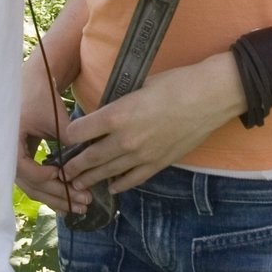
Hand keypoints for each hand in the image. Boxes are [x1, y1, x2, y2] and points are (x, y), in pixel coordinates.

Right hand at [16, 60, 89, 215]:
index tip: (65, 176)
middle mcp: (8, 155)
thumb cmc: (42, 96)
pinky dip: (52, 190)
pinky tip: (70, 198)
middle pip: (31, 185)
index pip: (24, 169)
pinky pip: (36, 181)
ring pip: (34, 187)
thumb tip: (81, 167)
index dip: (44, 177)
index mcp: (9, 141)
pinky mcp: (24, 161)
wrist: (34, 82)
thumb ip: (66, 140)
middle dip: (59, 196)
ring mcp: (15, 160)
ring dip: (58, 198)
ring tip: (82, 205)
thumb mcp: (54, 117)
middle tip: (85, 202)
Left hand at [46, 55, 245, 195]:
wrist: (209, 97)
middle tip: (62, 172)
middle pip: (89, 158)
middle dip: (73, 166)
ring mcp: (142, 155)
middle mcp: (125, 139)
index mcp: (117, 114)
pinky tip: (110, 187)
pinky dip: (119, 185)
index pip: (79, 131)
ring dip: (89, 179)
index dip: (68, 136)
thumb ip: (118, 103)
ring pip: (107, 172)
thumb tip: (104, 112)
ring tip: (77, 185)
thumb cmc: (175, 83)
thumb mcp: (138, 86)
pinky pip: (132, 179)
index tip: (64, 138)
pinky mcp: (158, 164)